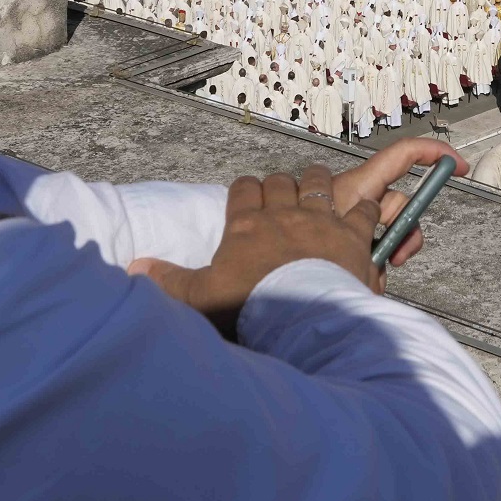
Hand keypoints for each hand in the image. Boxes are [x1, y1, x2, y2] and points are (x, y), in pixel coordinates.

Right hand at [131, 138, 459, 337]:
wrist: (296, 318)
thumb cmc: (248, 310)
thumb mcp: (201, 298)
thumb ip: (168, 282)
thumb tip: (132, 269)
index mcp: (245, 226)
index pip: (243, 191)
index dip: (247, 191)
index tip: (249, 196)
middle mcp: (282, 215)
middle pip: (282, 182)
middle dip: (283, 184)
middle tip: (287, 192)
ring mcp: (320, 221)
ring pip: (320, 185)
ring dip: (321, 185)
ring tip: (322, 190)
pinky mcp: (353, 235)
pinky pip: (364, 209)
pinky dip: (367, 209)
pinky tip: (368, 214)